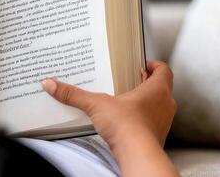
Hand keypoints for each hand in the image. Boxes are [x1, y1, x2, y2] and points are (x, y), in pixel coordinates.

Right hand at [42, 60, 178, 175]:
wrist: (137, 153)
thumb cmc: (127, 127)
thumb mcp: (97, 105)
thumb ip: (74, 95)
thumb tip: (53, 85)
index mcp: (157, 89)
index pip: (164, 70)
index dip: (155, 65)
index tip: (144, 64)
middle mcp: (165, 104)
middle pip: (162, 88)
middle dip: (148, 84)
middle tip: (133, 80)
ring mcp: (163, 121)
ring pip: (160, 106)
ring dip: (147, 103)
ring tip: (128, 101)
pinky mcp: (158, 136)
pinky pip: (154, 124)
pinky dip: (144, 121)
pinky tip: (128, 122)